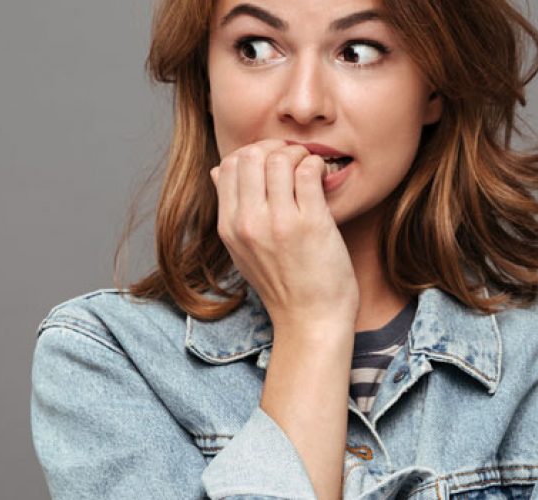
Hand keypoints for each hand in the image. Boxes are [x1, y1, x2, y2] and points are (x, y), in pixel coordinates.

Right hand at [210, 139, 358, 334]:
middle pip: (250, 155)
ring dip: (297, 154)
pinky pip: (307, 172)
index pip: (226, 166)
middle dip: (274, 148)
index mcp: (229, 227)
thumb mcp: (242, 250)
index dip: (251, 154)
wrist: (311, 320)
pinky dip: (315, 165)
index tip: (271, 162)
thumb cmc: (283, 285)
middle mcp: (248, 223)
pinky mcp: (310, 224)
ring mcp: (279, 223)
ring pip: (279, 158)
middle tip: (292, 158)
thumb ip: (231, 211)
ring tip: (308, 166)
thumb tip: (217, 170)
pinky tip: (321, 176)